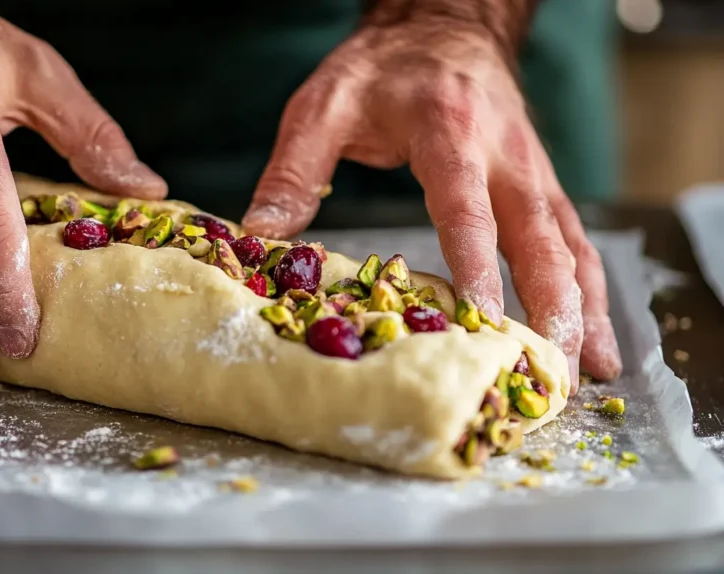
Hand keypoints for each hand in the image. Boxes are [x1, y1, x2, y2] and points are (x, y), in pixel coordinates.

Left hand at [242, 21, 620, 392]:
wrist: (443, 27)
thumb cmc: (383, 69)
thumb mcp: (325, 105)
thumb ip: (294, 170)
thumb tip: (261, 236)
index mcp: (447, 132)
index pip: (465, 207)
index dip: (475, 264)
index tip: (480, 317)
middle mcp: (504, 154)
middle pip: (539, 236)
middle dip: (550, 305)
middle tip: (551, 366)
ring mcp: (531, 171)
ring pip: (569, 244)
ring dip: (582, 307)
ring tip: (589, 368)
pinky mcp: (542, 184)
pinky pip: (574, 240)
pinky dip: (589, 289)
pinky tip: (594, 335)